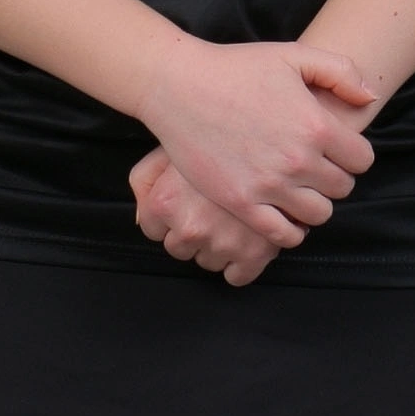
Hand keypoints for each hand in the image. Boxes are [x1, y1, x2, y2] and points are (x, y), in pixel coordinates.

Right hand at [130, 37, 381, 282]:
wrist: (179, 85)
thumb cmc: (236, 67)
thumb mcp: (294, 54)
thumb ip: (341, 72)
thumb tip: (371, 99)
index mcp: (317, 125)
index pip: (363, 160)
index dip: (353, 154)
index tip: (337, 149)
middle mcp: (298, 160)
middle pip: (343, 188)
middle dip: (334, 177)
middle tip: (315, 166)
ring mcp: (269, 186)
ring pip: (318, 214)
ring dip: (315, 203)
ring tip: (300, 189)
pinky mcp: (241, 203)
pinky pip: (283, 235)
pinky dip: (291, 230)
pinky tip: (284, 212)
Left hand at [130, 145, 288, 286]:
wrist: (272, 139)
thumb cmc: (217, 139)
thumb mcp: (166, 149)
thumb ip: (144, 181)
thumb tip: (142, 215)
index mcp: (165, 202)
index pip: (152, 230)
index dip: (169, 216)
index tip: (184, 205)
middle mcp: (190, 226)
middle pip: (179, 249)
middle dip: (193, 231)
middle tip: (210, 208)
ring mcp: (223, 242)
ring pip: (208, 261)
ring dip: (217, 245)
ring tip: (230, 217)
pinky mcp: (254, 253)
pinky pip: (237, 276)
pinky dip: (241, 264)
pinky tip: (245, 240)